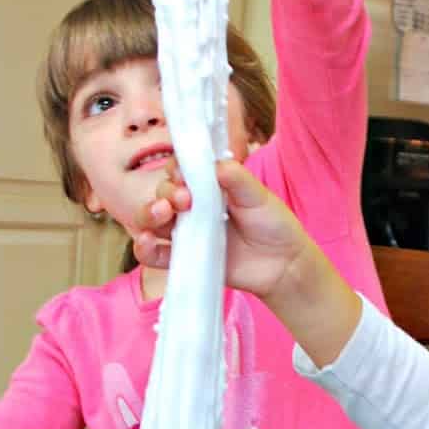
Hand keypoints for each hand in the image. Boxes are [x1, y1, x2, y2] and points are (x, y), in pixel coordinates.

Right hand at [136, 157, 308, 297]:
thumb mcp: (258, 196)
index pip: (180, 170)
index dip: (177, 169)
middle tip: (185, 199)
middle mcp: (192, 207)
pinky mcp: (184, 260)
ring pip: (152, 220)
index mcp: (208, 186)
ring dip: (149, 213)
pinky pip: (155, 256)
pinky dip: (144, 248)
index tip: (185, 175)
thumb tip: (215, 164)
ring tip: (164, 213)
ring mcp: (186, 233)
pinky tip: (146, 241)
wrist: (284, 265)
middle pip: (162, 193)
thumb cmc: (273, 224)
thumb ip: (237, 179)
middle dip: (166, 192)